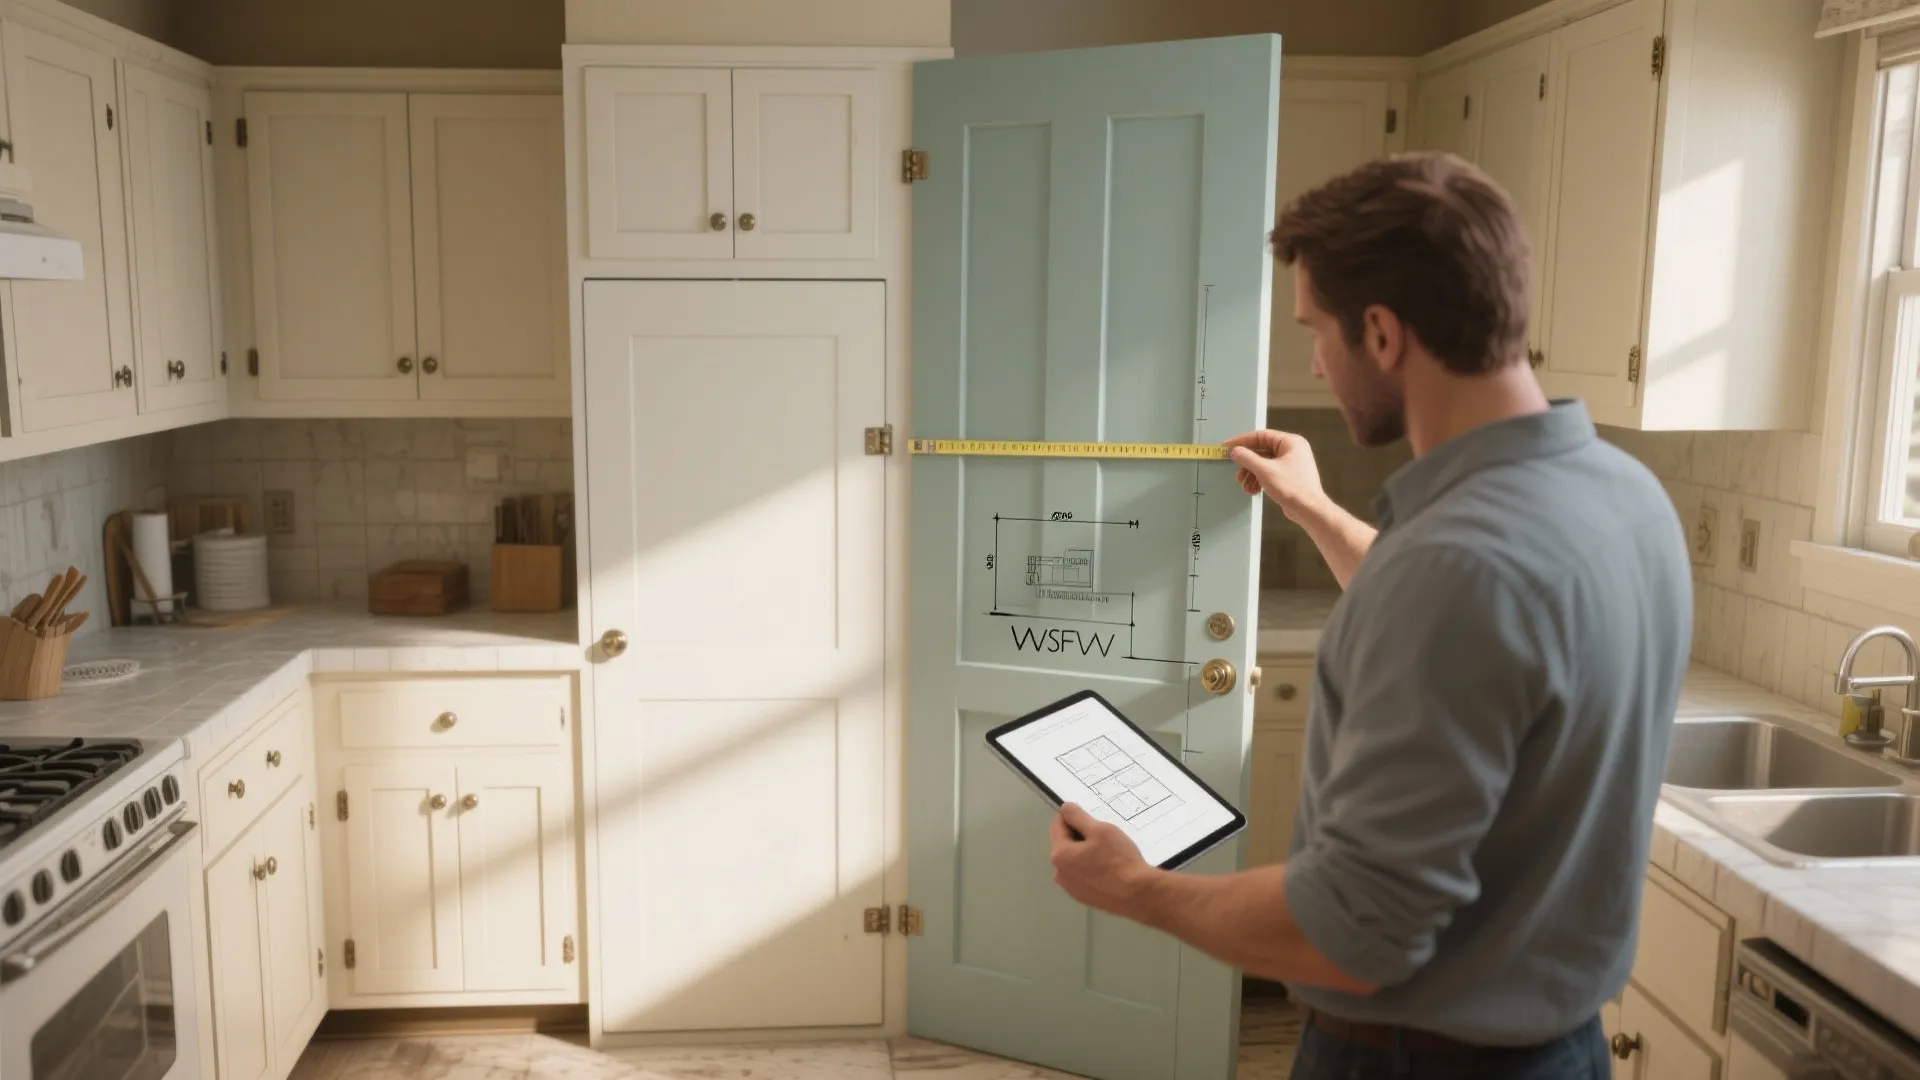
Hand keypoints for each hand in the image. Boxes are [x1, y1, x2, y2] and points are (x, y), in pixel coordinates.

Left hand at [1050, 803, 1155, 917]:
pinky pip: (1081, 875)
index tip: (1091, 818)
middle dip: (1080, 836)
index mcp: (1059, 855)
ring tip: (1108, 854)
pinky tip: (1108, 870)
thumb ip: (1078, 817)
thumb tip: (1064, 808)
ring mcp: (1070, 888)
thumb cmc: (1119, 859)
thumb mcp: (1100, 830)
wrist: (1137, 894)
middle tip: (1104, 838)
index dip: (1072, 817)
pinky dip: (1090, 868)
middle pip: (1064, 844)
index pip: (1057, 825)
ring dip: (1085, 853)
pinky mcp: (1082, 897)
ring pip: (1073, 860)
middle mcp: (1059, 873)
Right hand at [1225, 429, 1326, 520]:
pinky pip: (1269, 472)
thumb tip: (1234, 451)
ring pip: (1264, 464)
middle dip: (1247, 465)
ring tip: (1246, 487)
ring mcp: (1291, 463)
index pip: (1261, 436)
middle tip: (1238, 475)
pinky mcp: (1289, 476)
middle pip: (1261, 451)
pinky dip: (1259, 480)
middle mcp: (1292, 449)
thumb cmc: (1291, 487)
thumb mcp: (1265, 471)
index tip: (1227, 447)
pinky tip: (1254, 491)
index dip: (1242, 441)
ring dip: (1252, 475)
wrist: (1309, 510)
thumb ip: (1247, 458)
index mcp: (1290, 442)